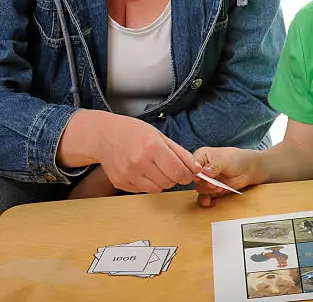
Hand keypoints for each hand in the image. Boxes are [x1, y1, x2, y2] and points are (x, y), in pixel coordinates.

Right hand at [58, 111, 201, 193]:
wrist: (104, 136)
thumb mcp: (161, 136)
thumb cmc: (133, 132)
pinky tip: (142, 171)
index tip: (189, 173)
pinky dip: (148, 183)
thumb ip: (180, 153)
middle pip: (169, 182)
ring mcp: (128, 174)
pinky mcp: (120, 183)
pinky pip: (143, 190)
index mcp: (152, 147)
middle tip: (170, 167)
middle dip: (175, 177)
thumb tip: (196, 168)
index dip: (188, 175)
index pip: (178, 172)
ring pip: (157, 189)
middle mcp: (139, 162)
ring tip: (156, 168)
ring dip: (162, 182)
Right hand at [193, 147, 258, 206]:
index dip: (195, 172)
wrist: (247, 169)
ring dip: (209, 190)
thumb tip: (204, 172)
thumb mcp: (224, 160)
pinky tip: (210, 201)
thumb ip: (213, 167)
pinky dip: (206, 200)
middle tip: (213, 183)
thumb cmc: (236, 159)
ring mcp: (206, 179)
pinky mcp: (211, 189)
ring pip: (200, 188)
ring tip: (219, 188)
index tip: (202, 177)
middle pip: (195, 179)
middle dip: (205, 183)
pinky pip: (203, 197)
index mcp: (201, 156)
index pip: (191, 165)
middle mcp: (201, 168)